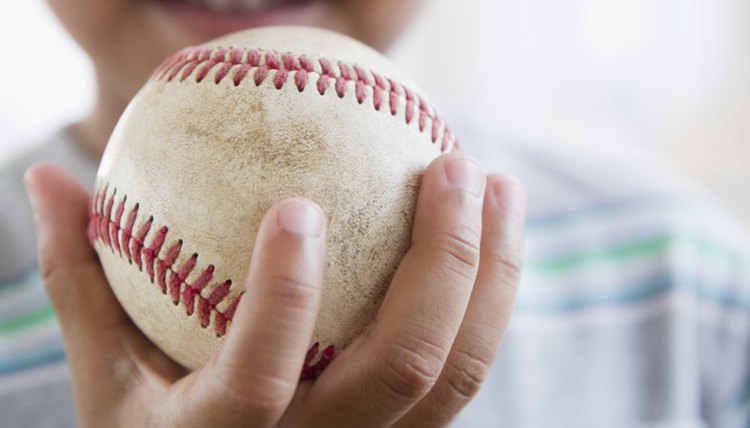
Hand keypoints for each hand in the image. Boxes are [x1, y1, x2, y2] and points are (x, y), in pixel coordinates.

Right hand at [26, 152, 524, 427]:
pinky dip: (489, 299)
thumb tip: (49, 178)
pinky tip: (492, 232)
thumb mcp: (104, 373)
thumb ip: (83, 282)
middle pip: (400, 369)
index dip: (283, 296)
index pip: (260, 378)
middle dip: (440, 261)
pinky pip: (464, 373)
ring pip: (455, 377)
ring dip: (491, 273)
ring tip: (497, 184)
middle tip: (450, 163)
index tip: (299, 204)